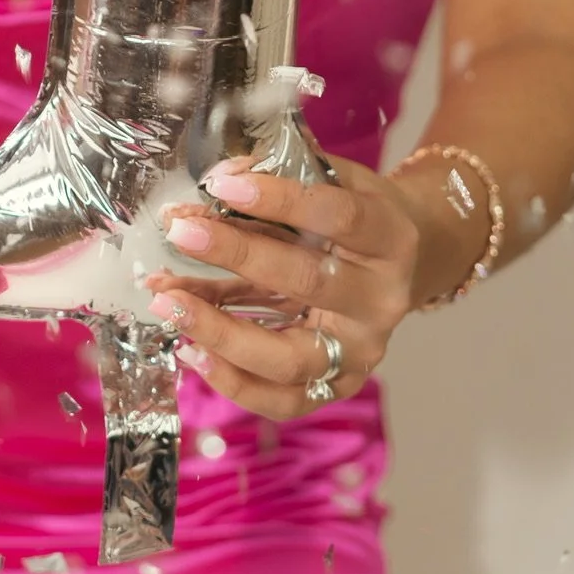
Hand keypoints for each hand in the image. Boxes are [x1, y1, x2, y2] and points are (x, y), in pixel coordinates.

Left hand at [142, 156, 422, 419]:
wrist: (405, 265)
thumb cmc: (359, 215)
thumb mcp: (337, 180)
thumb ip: (285, 174)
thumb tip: (221, 177)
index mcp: (389, 239)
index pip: (335, 215)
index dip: (278, 198)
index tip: (221, 183)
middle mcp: (379, 301)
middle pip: (306, 283)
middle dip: (236, 255)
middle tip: (181, 233)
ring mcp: (359, 351)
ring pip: (288, 357)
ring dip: (220, 332)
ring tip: (167, 303)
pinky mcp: (337, 386)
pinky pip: (283, 399)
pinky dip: (231, 380)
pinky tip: (189, 348)